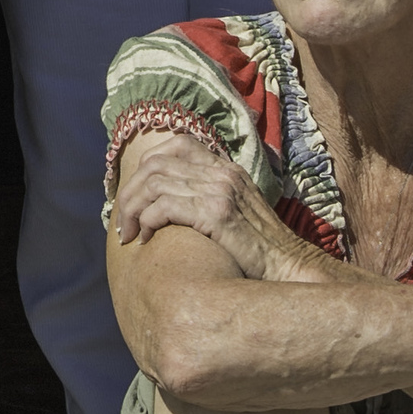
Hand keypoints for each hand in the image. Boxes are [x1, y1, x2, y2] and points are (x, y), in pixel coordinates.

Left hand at [112, 128, 310, 280]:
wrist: (289, 268)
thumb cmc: (258, 250)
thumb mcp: (237, 212)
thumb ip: (209, 197)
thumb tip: (168, 202)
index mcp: (226, 168)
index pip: (176, 145)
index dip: (146, 166)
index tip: (135, 195)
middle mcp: (222, 173)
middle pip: (155, 164)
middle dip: (130, 192)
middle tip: (123, 222)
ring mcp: (221, 190)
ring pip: (153, 184)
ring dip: (133, 209)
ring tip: (130, 234)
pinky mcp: (217, 213)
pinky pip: (164, 206)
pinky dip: (147, 221)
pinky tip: (147, 238)